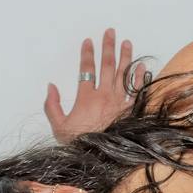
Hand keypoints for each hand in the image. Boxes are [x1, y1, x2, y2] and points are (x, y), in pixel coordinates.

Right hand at [44, 27, 145, 141]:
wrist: (101, 159)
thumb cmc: (79, 145)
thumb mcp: (58, 127)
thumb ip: (52, 106)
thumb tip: (50, 86)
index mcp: (86, 98)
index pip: (86, 70)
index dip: (87, 54)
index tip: (88, 41)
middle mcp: (104, 96)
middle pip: (107, 66)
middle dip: (108, 47)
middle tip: (110, 32)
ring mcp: (120, 103)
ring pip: (123, 74)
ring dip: (125, 56)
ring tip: (126, 42)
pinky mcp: (131, 112)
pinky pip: (137, 91)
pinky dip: (140, 78)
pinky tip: (142, 66)